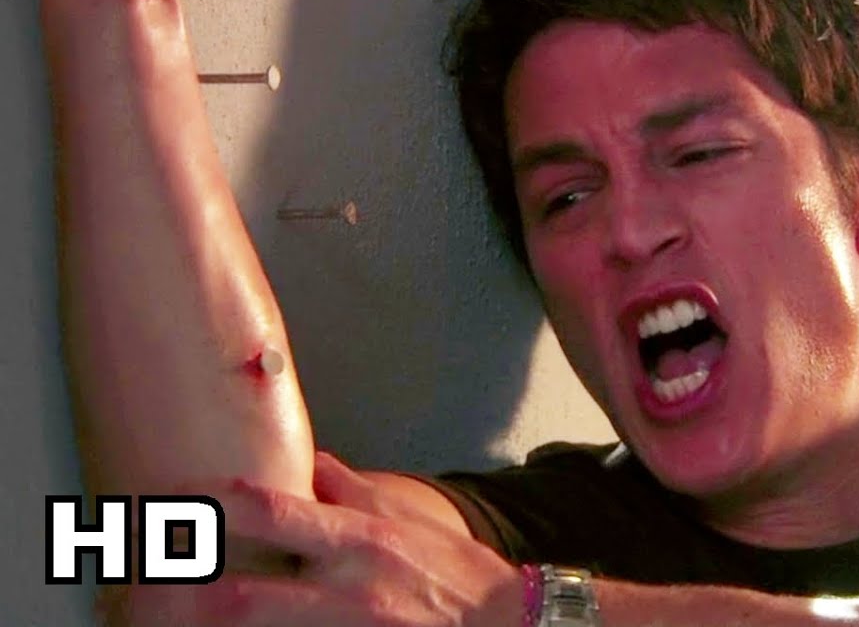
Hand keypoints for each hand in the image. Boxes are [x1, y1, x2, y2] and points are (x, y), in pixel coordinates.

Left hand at [104, 453, 521, 626]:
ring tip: (161, 619)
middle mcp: (347, 591)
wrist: (507, 623)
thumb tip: (309, 462)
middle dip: (182, 597)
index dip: (215, 505)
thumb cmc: (456, 570)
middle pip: (243, 599)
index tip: (173, 499)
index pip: (274, 513)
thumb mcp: (408, 518)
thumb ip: (354, 491)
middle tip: (138, 586)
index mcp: (359, 542)